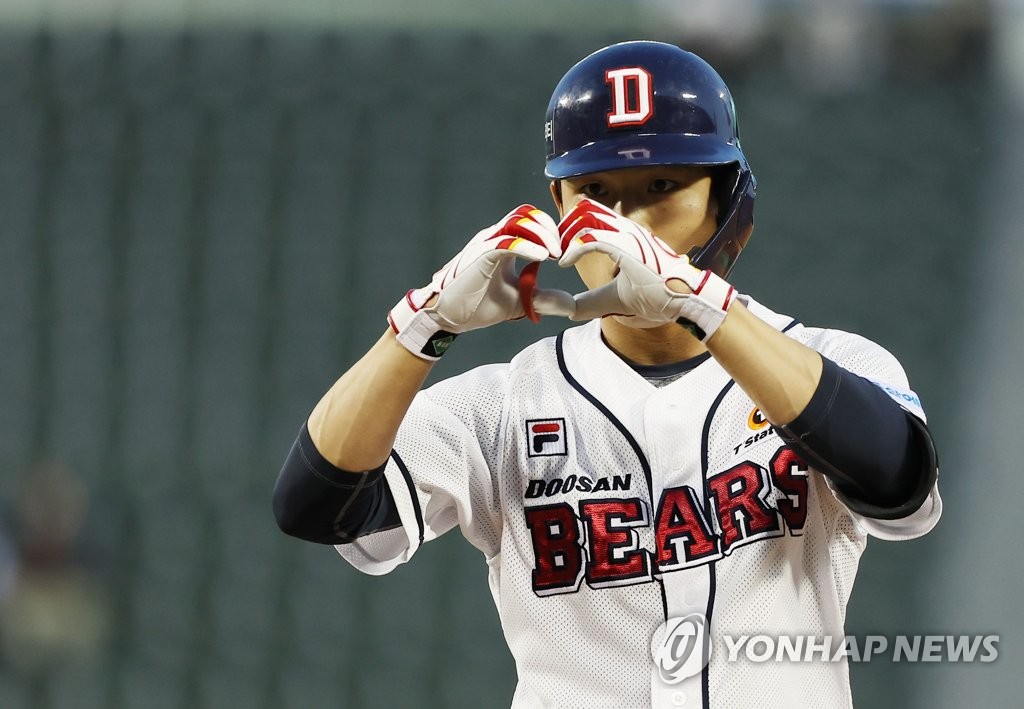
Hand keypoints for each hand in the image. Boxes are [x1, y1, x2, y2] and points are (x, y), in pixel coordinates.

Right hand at [389, 205, 571, 359]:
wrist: (448, 316)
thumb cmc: (477, 304)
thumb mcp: (520, 301)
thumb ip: (543, 298)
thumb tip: (569, 304)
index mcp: (503, 243)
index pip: (530, 220)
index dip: (550, 230)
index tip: (564, 251)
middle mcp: (494, 237)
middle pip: (526, 214)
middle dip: (549, 228)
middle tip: (562, 251)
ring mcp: (486, 244)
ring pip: (517, 222)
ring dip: (541, 234)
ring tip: (555, 253)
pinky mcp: (480, 256)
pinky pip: (505, 242)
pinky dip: (526, 247)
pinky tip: (541, 258)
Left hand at [541, 198, 736, 340]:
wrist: (684, 302)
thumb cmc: (656, 298)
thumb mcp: (613, 299)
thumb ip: (590, 300)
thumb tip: (566, 310)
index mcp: (625, 235)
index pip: (591, 212)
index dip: (569, 224)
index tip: (558, 247)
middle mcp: (627, 229)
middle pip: (585, 208)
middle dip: (562, 226)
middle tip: (554, 249)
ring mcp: (629, 236)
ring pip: (586, 219)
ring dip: (566, 236)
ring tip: (559, 255)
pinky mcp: (629, 248)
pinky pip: (594, 238)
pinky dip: (574, 248)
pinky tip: (565, 261)